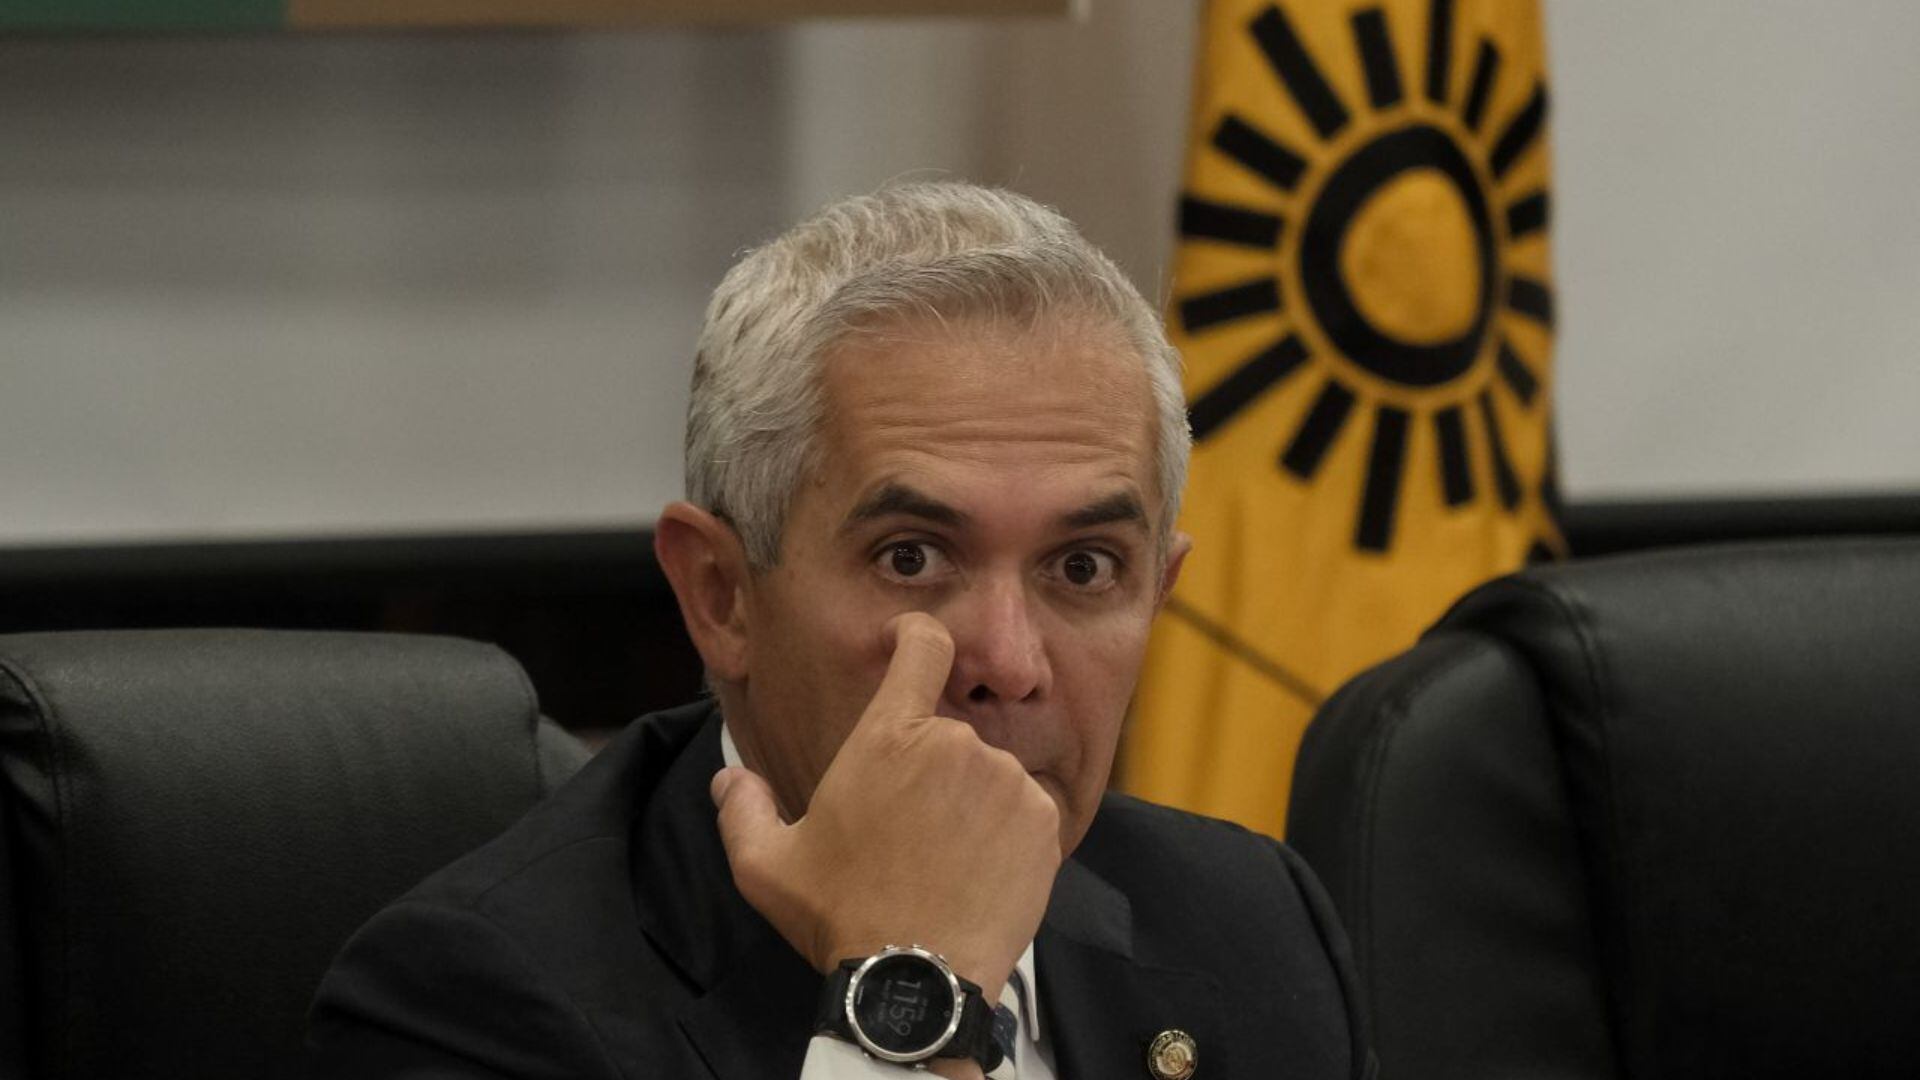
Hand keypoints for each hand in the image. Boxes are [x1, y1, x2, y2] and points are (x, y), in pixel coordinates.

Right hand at [710, 612, 1061, 999]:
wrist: (916, 981)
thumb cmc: (840, 916)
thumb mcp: (766, 868)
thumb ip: (742, 810)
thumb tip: (729, 779)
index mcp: (888, 737)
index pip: (922, 646)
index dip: (917, 636)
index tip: (910, 645)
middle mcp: (954, 743)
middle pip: (947, 734)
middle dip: (929, 771)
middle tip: (910, 832)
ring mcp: (1006, 779)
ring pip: (988, 774)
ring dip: (969, 804)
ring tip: (943, 863)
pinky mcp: (1042, 819)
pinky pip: (1024, 811)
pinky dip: (1006, 835)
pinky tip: (977, 876)